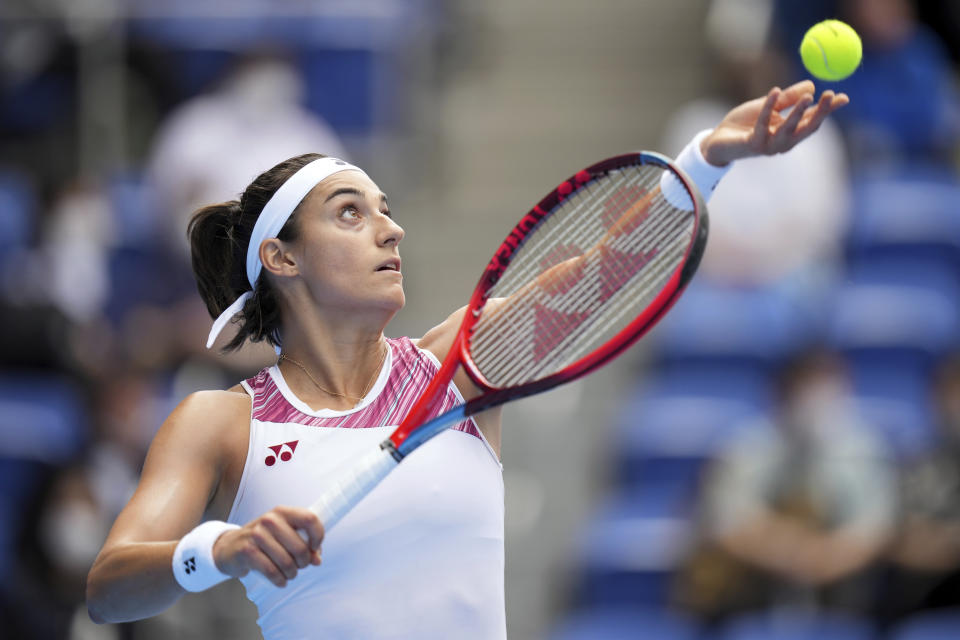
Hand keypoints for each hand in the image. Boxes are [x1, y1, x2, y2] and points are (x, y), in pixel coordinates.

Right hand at [213, 506, 323, 587]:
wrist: (230, 547)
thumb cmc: (263, 540)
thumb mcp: (283, 535)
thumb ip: (304, 543)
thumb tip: (317, 560)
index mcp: (283, 512)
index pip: (310, 519)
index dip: (318, 536)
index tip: (315, 548)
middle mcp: (270, 520)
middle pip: (300, 546)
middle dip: (304, 562)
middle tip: (299, 566)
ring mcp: (257, 535)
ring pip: (287, 562)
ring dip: (291, 573)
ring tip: (289, 574)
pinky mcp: (247, 551)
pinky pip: (272, 571)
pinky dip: (279, 580)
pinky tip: (280, 581)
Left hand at [700, 80, 848, 165]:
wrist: (717, 140)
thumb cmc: (744, 124)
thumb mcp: (768, 106)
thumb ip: (787, 98)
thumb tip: (811, 85)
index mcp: (790, 133)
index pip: (813, 121)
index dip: (828, 111)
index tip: (843, 97)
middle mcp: (783, 142)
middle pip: (806, 128)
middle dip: (820, 113)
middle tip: (831, 94)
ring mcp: (769, 145)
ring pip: (788, 129)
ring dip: (799, 112)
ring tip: (809, 96)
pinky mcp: (753, 144)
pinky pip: (763, 123)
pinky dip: (769, 107)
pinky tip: (774, 91)